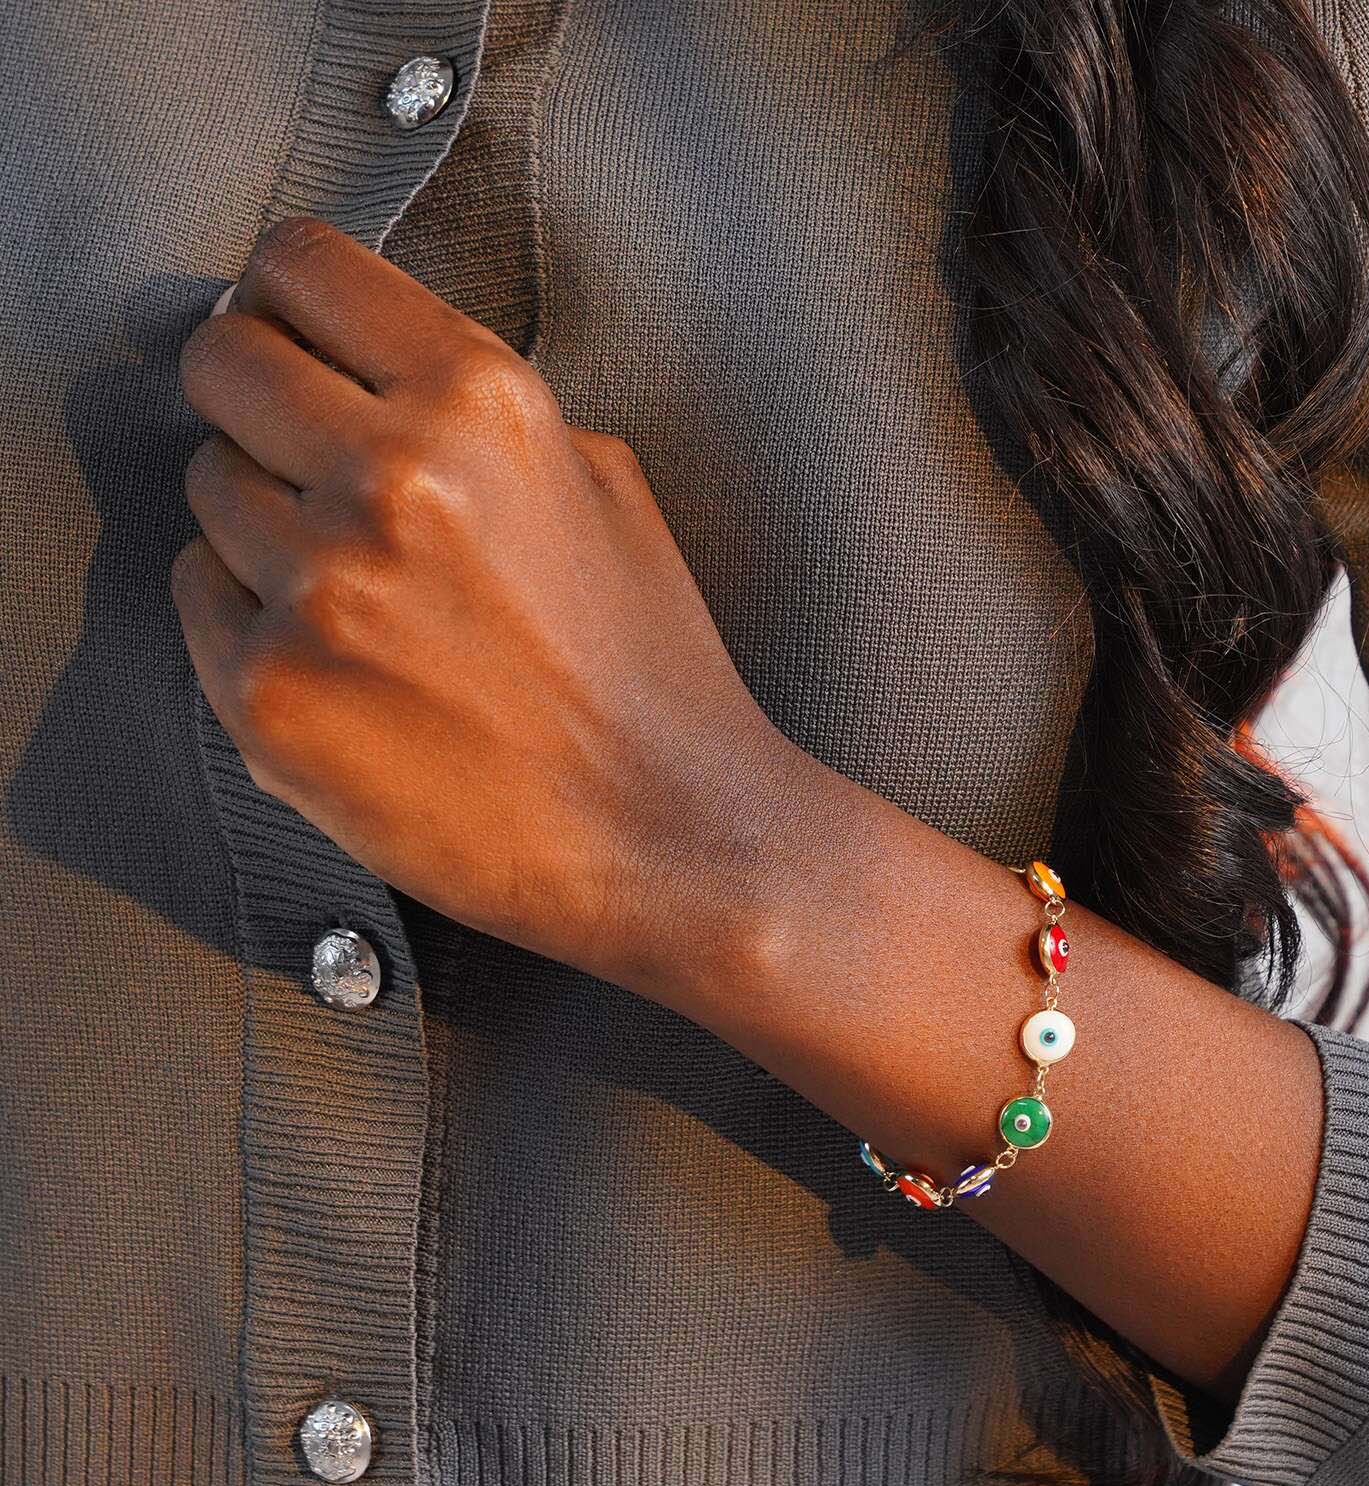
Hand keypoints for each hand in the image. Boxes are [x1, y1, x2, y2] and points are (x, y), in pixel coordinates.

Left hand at [171, 212, 799, 994]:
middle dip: (257, 405)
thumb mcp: (608, 491)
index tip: (293, 335)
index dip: (288, 302)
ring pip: (208, 491)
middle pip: (221, 364)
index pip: (300, 267)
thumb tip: (376, 380)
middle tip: (309, 464)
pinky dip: (255, 623)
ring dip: (266, 527)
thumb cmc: (653, 683)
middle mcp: (392, 478)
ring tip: (367, 598)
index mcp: (484, 404)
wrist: (674, 840)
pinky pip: (199, 601)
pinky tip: (348, 665)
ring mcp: (319, 588)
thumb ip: (485, 418)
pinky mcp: (271, 692)